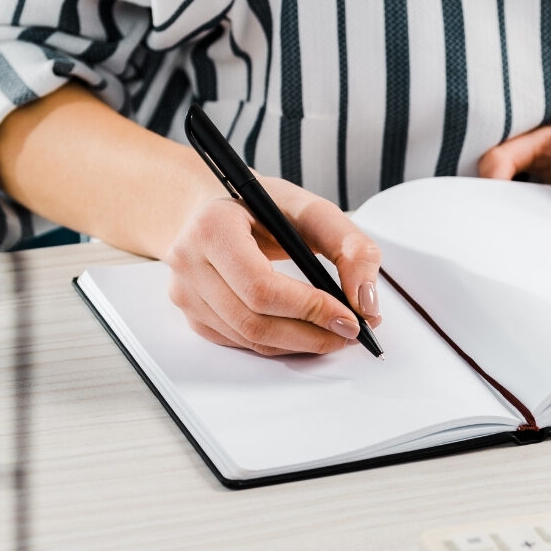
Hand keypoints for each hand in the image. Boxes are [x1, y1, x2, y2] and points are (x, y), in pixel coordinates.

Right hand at [165, 175, 381, 354]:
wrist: (214, 208)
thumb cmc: (260, 207)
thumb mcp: (310, 210)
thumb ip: (350, 247)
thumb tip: (365, 301)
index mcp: (213, 227)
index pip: (261, 286)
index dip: (309, 308)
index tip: (349, 317)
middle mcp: (189, 262)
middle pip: (254, 321)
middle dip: (311, 334)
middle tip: (349, 332)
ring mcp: (185, 293)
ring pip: (249, 339)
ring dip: (299, 343)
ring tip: (333, 332)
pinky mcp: (192, 316)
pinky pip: (241, 343)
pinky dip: (279, 343)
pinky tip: (303, 331)